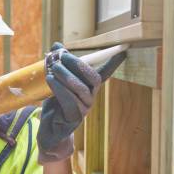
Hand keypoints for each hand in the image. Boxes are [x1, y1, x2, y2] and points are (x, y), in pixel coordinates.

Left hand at [37, 42, 125, 162]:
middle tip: (61, 56)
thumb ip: (58, 64)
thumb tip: (57, 45)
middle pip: (93, 78)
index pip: (104, 74)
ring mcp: (85, 108)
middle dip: (78, 64)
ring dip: (65, 75)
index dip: (113, 63)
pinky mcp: (74, 117)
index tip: (123, 52)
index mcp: (89, 87)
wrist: (49, 129)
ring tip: (52, 67)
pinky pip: (69, 101)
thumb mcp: (56, 81)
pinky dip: (59, 88)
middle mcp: (91, 97)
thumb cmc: (55, 103)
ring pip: (80, 89)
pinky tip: (50, 79)